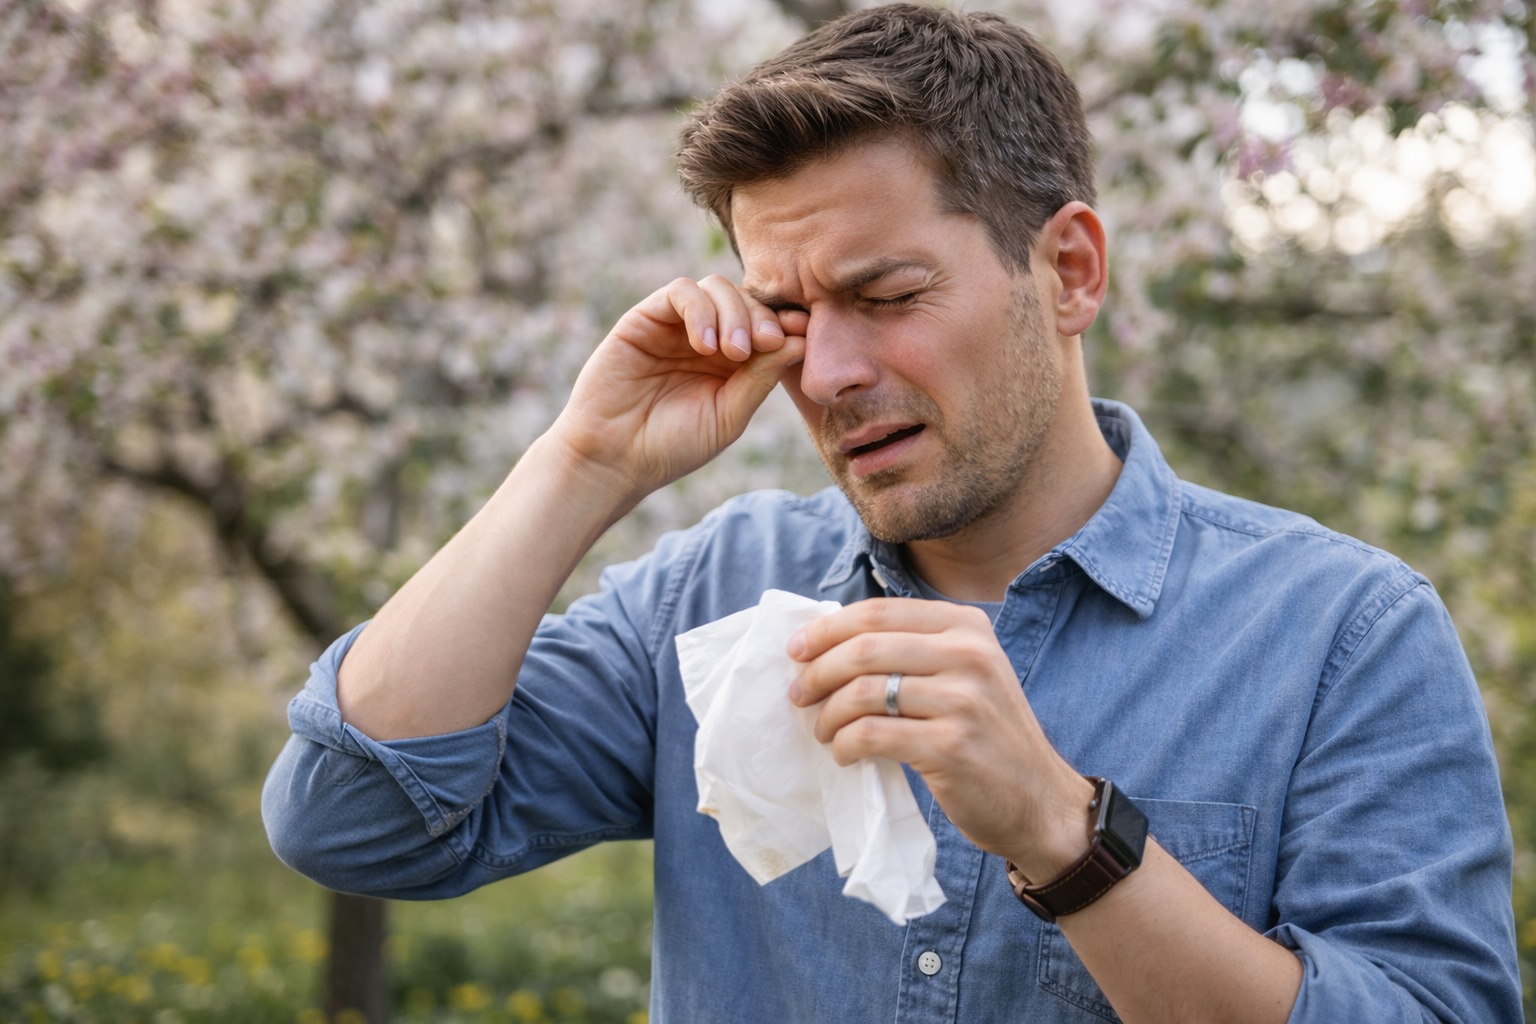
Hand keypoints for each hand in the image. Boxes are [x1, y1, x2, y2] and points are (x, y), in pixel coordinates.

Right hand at [548, 275, 806, 504]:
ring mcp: (675, 326)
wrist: (614, 459)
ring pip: (715, 288)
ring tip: (733, 352)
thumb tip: (800, 340)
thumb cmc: (672, 446)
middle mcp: (706, 337)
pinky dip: (700, 310)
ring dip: (734, 312)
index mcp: (733, 362)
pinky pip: (680, 292)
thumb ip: (761, 377)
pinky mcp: (645, 318)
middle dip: (763, 316)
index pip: (766, 324)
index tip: (804, 333)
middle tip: (768, 343)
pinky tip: (705, 346)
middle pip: (745, 299)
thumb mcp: (729, 415)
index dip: (787, 322)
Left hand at [787, 598, 1093, 879]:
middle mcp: (969, 654)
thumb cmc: (987, 737)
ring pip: (863, 692)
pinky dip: (844, 744)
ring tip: (823, 731)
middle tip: (799, 695)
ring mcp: (963, 700)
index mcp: (967, 626)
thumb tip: (828, 642)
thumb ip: (914, 651)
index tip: (796, 650)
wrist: (1040, 801)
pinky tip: (844, 754)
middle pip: (865, 648)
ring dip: (829, 714)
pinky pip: (871, 734)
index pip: (878, 612)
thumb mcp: (966, 674)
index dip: (827, 629)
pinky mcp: (950, 746)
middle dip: (818, 672)